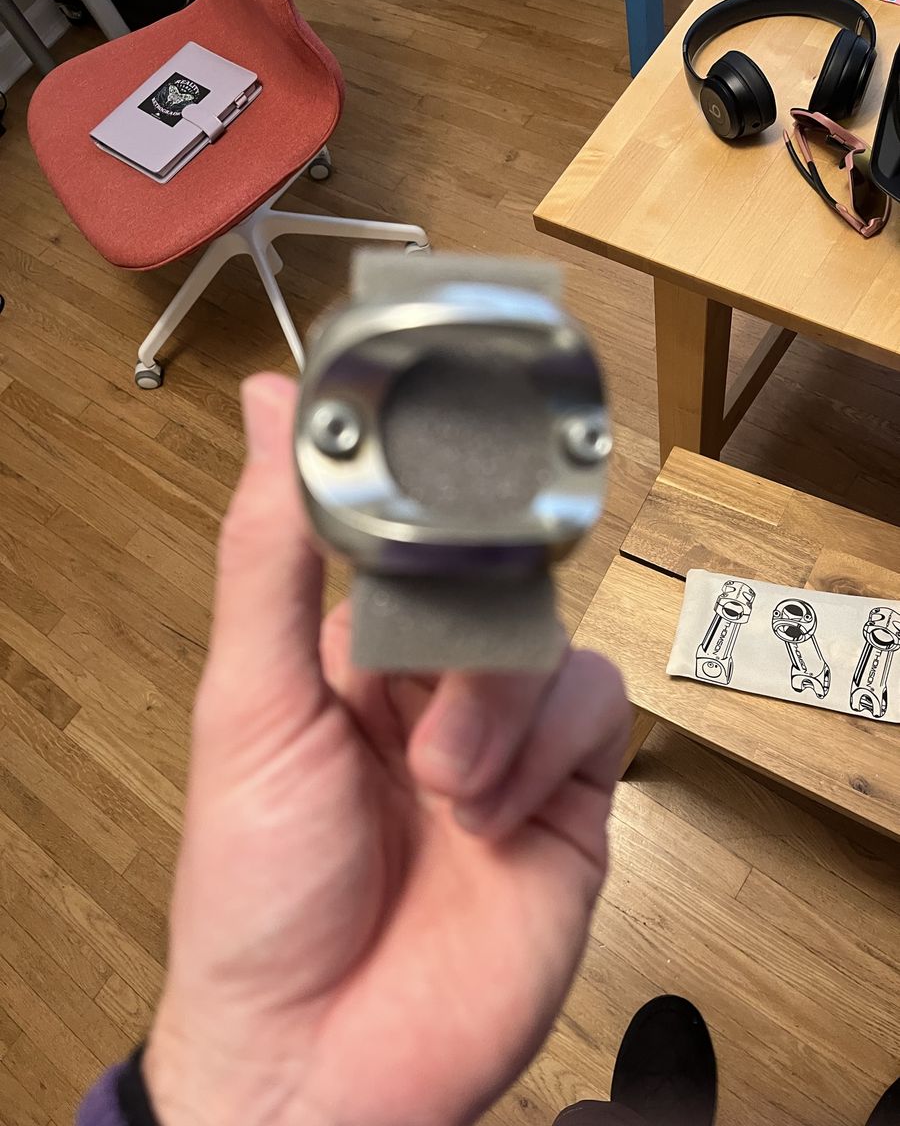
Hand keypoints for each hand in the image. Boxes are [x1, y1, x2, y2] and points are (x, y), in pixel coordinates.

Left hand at [145, 372, 629, 1125]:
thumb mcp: (251, 704)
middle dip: (469, 639)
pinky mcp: (569, 797)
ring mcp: (507, 742)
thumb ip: (269, 555)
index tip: (435, 500)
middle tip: (420, 697)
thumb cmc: (259, 888)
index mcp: (355, 653)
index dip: (428, 522)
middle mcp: (436, 687)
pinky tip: (490, 817)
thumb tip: (264, 406)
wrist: (320, 1061)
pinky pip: (598, 714)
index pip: (417, 542)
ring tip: (446, 785)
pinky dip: (547, 753)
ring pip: (554, 645)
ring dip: (500, 709)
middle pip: (502, 587)